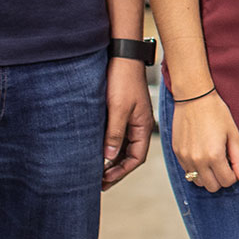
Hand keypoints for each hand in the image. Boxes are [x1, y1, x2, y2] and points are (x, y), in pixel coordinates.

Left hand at [102, 60, 153, 189]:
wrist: (122, 55)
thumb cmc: (123, 79)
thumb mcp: (118, 108)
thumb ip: (115, 133)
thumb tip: (109, 157)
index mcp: (143, 126)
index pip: (136, 158)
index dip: (121, 172)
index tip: (104, 180)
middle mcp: (139, 125)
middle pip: (130, 155)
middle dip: (115, 170)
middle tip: (98, 183)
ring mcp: (131, 118)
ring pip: (123, 146)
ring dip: (111, 159)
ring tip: (95, 170)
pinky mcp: (122, 111)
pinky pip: (117, 135)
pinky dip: (108, 146)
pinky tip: (97, 149)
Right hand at [170, 90, 238, 193]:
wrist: (194, 98)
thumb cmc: (216, 113)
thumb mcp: (233, 135)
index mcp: (214, 156)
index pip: (226, 182)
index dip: (233, 175)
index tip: (233, 163)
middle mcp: (197, 160)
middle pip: (212, 187)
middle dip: (221, 178)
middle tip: (224, 162)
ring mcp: (185, 158)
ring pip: (198, 182)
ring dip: (207, 176)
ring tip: (212, 158)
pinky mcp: (177, 153)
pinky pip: (187, 172)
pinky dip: (196, 169)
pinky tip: (201, 154)